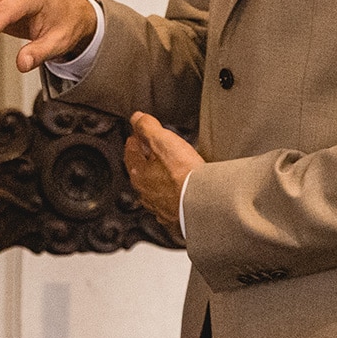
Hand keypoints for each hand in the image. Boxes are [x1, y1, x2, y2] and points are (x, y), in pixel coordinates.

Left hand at [124, 111, 203, 242]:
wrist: (205, 203)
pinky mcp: (176, 219)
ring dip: (160, 179)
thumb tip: (137, 118)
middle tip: (154, 149)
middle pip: (142, 171)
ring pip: (155, 190)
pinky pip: (170, 205)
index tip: (139, 133)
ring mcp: (160, 208)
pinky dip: (173, 196)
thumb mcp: (163, 140)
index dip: (136, 139)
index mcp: (138, 175)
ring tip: (170, 170)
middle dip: (147, 159)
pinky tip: (180, 193)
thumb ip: (147, 127)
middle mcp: (146, 194)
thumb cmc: (184, 174)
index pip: (130, 152)